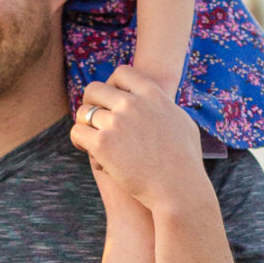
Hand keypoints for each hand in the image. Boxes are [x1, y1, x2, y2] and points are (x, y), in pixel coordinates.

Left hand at [69, 67, 206, 213]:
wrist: (179, 189)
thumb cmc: (186, 162)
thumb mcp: (183, 123)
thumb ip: (167, 108)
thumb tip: (161, 101)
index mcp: (153, 95)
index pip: (121, 73)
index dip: (112, 84)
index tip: (111, 99)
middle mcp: (133, 104)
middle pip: (95, 89)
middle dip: (91, 102)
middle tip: (93, 118)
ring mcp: (116, 123)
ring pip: (83, 112)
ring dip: (85, 124)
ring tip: (90, 137)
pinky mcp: (103, 144)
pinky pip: (77, 132)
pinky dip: (78, 140)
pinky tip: (86, 149)